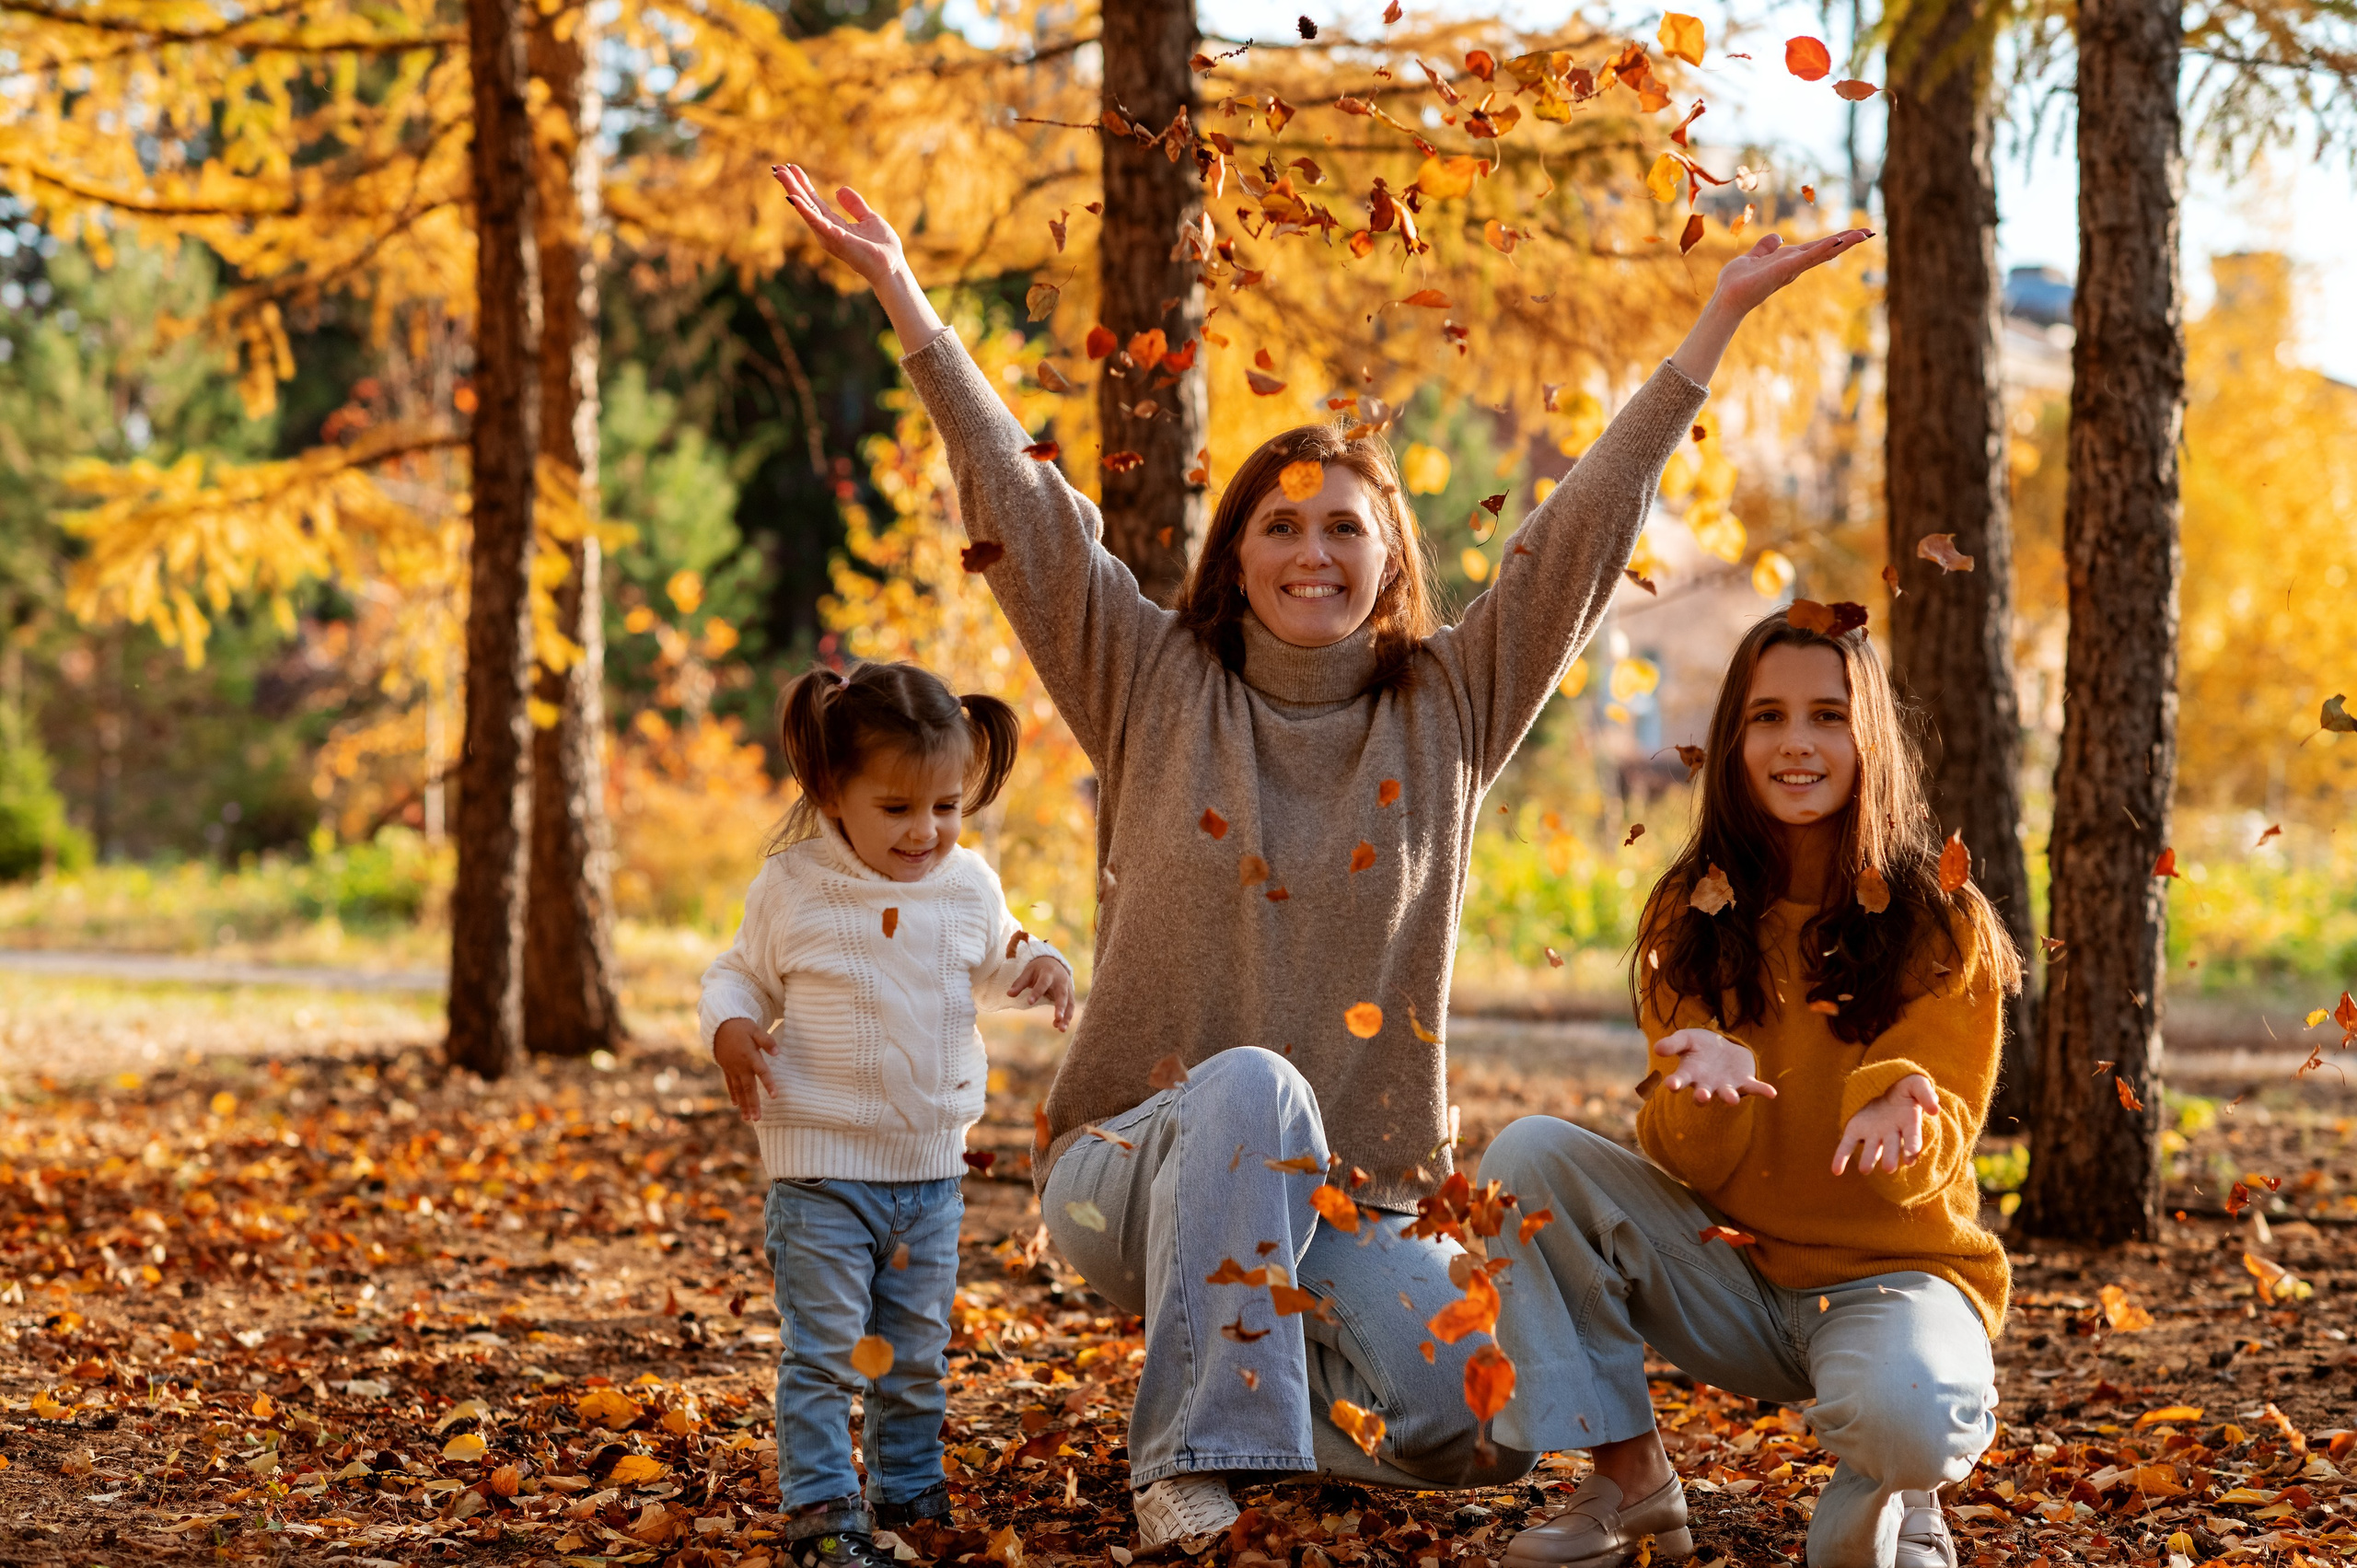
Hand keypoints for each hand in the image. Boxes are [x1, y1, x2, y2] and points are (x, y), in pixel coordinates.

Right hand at [713, 1018, 780, 1122]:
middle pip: (748, 1087)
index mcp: (750, 1056)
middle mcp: (740, 1066)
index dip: (768, 1083)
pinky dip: (733, 1094)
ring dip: (743, 1104)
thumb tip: (777, 1052)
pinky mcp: (726, 1068)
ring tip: (747, 1119)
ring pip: (738, 1090)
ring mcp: (732, 1069)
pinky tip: (736, 1105)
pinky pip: (730, 1084)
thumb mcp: (755, 1029)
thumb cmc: (740, 1026)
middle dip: (752, 1104)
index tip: (774, 1096)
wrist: (719, 1024)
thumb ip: (767, 1041)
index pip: (762, 1072)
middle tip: (756, 1119)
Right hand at [773, 162, 906, 287]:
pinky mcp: (835, 239)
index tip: (792, 168)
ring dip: (793, 191)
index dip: (803, 185)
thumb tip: (840, 189)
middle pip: (806, 204)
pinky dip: (804, 209)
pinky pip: (816, 222)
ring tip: (780, 174)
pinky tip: (793, 197)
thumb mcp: (869, 219)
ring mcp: (829, 236)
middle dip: (791, 185)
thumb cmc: (883, 249)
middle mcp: (827, 231)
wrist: (892, 267)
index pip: (814, 202)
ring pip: (807, 209)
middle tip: (777, 168)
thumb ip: (855, 205)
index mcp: (834, 225)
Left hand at [1007, 955, 1074, 1030]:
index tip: (1029, 1002)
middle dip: (1060, 1007)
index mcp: (1049, 973)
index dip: (1037, 992)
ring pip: (1069, 1003)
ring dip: (1067, 1016)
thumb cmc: (1038, 969)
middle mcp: (1061, 980)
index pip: (1043, 983)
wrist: (1053, 962)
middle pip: (1062, 994)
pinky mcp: (1070, 995)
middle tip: (1058, 1018)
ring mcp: (1068, 988)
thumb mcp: (1028, 972)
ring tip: (1061, 1029)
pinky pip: (1070, 1007)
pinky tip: (1059, 1027)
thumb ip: (1019, 984)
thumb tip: (1009, 994)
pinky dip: (1067, 1017)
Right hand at [1656, 1028, 1777, 1104]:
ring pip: (1727, 1095)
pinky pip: (1753, 1088)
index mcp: (1690, 1074)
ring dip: (1729, 1098)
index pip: (1679, 1080)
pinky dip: (1762, 1091)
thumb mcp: (1686, 1038)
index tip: (1670, 1085)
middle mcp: (1706, 1084)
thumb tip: (1658, 1049)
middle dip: (1702, 1096)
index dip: (1675, 1083)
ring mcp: (1726, 1085)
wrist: (1723, 1048)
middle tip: (1702, 1097)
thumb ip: (1672, 1043)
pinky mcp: (1744, 1082)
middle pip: (1702, 1094)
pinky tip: (1771, 1093)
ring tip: (1732, 1100)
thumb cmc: (1700, 1046)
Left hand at [1668, 228, 1872, 385]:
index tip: (1856, 232)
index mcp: (1790, 260)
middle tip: (1870, 232)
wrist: (1726, 297)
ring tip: (1863, 234)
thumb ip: (1765, 247)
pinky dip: (1821, 250)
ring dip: (1843, 243)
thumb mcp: (1753, 257)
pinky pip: (1807, 258)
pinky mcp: (1784, 271)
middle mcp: (1795, 265)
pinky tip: (1837, 242)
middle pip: (1827, 250)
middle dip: (1848, 241)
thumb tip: (1777, 237)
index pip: (1818, 247)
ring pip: (1822, 253)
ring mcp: (1792, 269)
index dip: (1837, 239)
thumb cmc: (1737, 281)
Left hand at [1832, 1073, 1937, 1175]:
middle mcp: (1891, 1133)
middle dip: (1890, 1157)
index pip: (1912, 1137)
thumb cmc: (1905, 1086)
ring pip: (1872, 1150)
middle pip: (1892, 1147)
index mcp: (1909, 1123)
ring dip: (1868, 1160)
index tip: (1911, 1158)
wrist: (1886, 1082)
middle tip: (1889, 1168)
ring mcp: (1873, 1133)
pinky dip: (1841, 1158)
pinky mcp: (1855, 1129)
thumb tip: (1935, 1110)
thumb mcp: (1917, 1084)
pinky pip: (1847, 1145)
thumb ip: (1926, 1095)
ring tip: (1865, 1169)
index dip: (1912, 1147)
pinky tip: (1836, 1170)